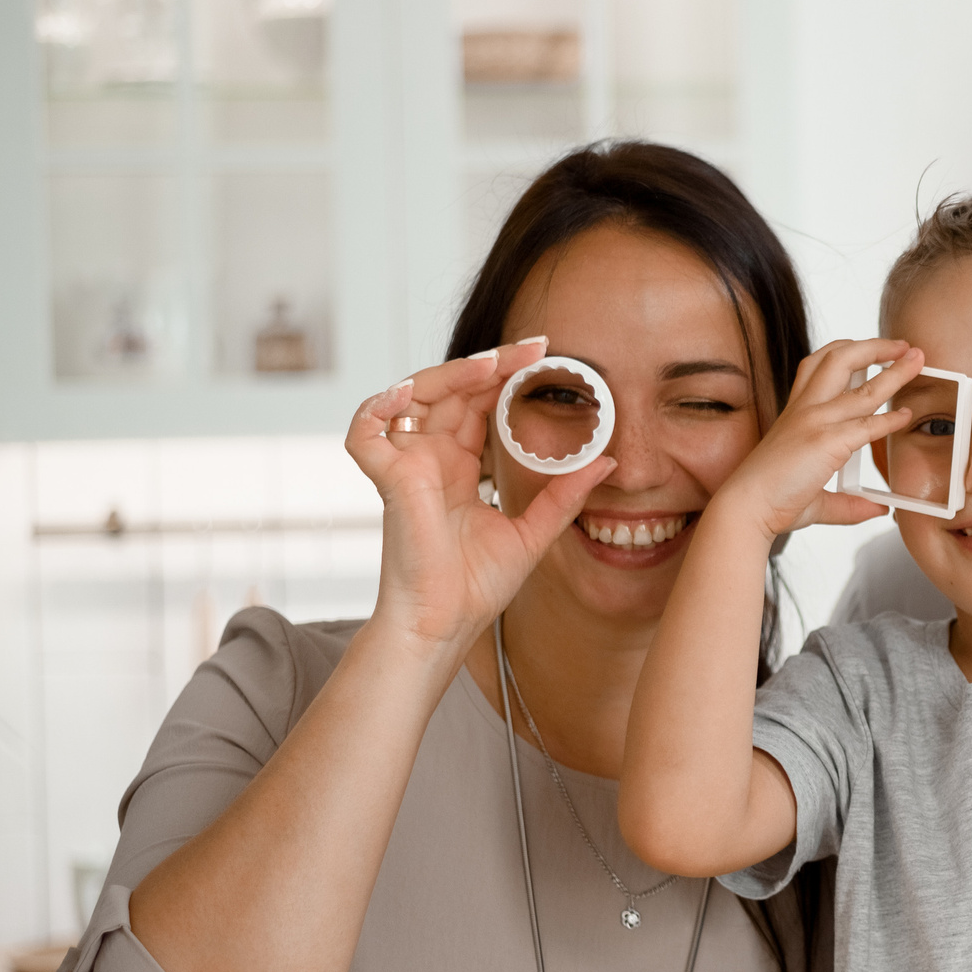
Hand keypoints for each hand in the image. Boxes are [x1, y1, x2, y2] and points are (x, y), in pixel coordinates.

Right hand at [347, 340, 616, 653]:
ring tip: (490, 364)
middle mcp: (431, 459)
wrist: (446, 623)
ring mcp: (407, 466)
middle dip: (488, 363)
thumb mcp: (534, 531)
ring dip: (449, 373)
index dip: (505, 377)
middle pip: (452, 391)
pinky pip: (364, 432)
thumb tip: (607, 461)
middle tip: (532, 348)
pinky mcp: (388, 480)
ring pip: (412, 396)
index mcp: (460, 467)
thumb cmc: (476, 587)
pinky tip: (408, 393)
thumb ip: (565, 495)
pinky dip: (377, 407)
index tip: (543, 356)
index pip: (479, 404)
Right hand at [709, 338, 923, 536]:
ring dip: (896, 372)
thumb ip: (849, 503)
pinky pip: (867, 424)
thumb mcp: (817, 498)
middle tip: (904, 345)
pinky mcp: (826, 441)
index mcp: (796, 412)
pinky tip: (907, 415)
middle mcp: (805, 409)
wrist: (748, 508)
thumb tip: (878, 509)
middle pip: (840, 358)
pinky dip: (891, 419)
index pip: (818, 364)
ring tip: (919, 360)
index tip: (874, 349)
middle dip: (876, 346)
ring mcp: (815, 422)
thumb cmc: (772, 501)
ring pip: (863, 387)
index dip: (848, 350)